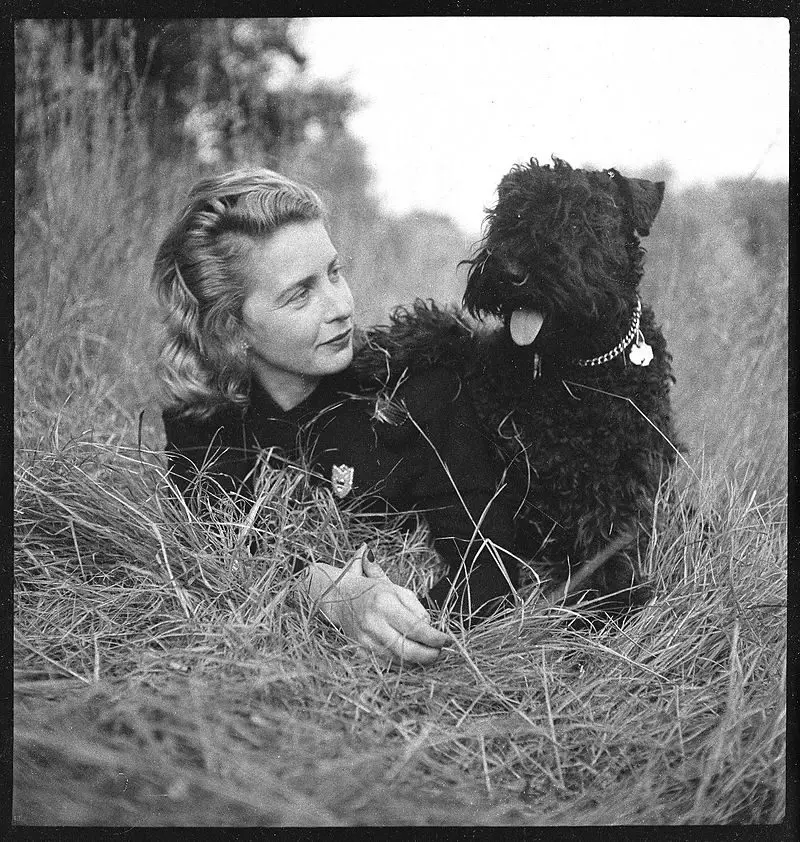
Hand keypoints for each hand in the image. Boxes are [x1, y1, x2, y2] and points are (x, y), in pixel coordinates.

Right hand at [308, 544, 450, 664]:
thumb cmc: (373, 591)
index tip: (446, 639)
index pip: (415, 628)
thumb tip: (430, 629)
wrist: (339, 597)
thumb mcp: (397, 590)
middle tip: (439, 652)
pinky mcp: (359, 652)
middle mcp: (372, 624)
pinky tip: (410, 657)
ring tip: (427, 653)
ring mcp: (364, 641)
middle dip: (427, 655)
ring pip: (397, 661)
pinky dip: (401, 663)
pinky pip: (386, 664)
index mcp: (383, 604)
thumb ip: (416, 608)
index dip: (434, 638)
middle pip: (406, 650)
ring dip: (416, 661)